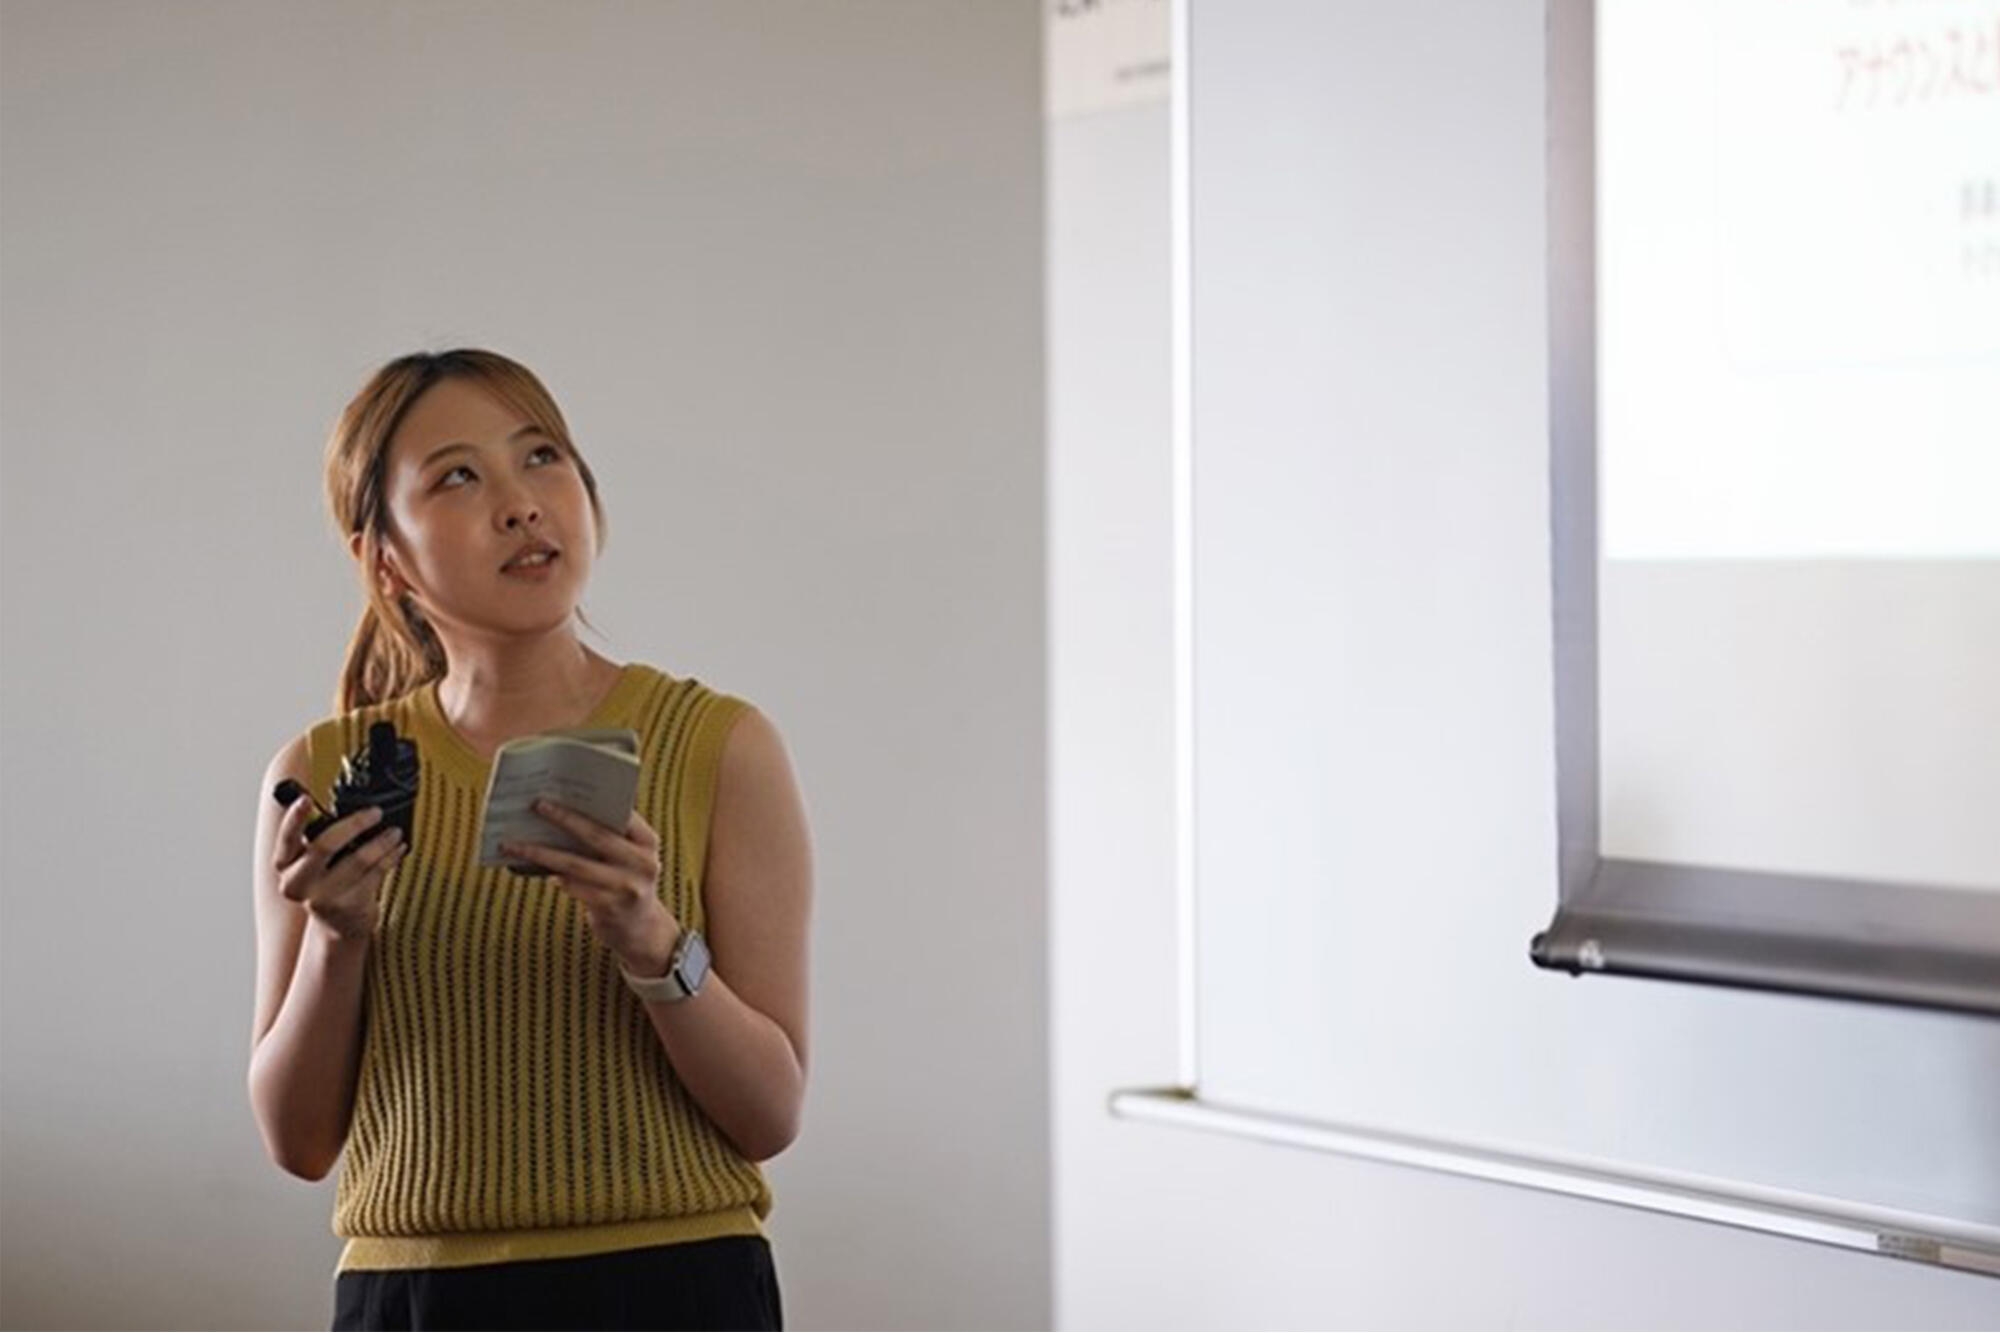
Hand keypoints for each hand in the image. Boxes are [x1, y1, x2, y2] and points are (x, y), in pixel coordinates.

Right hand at [274, 800, 403, 940]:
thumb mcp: (314, 862)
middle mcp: (298, 883)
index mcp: (285, 865)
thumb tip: (347, 802)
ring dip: (382, 841)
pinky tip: (397, 849)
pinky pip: (376, 872)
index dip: (294, 818)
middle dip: (355, 824)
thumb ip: (320, 836)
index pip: (286, 838)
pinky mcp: (350, 905)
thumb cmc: (328, 882)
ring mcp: (324, 897)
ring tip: (394, 832)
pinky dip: (390, 856)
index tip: (305, 799)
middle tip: (376, 812)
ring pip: (359, 859)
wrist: (339, 925)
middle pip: (325, 846)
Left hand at [502, 801, 680, 974]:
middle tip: (537, 804)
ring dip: (542, 852)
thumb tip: (560, 813)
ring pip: (576, 864)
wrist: (643, 931)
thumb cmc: (626, 883)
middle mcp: (643, 862)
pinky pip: (575, 888)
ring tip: (515, 843)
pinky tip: (539, 870)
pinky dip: (555, 877)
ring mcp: (627, 887)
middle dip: (563, 818)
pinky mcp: (611, 909)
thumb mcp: (629, 858)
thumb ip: (610, 838)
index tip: (566, 785)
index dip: (593, 800)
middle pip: (596, 834)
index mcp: (648, 842)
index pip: (621, 813)